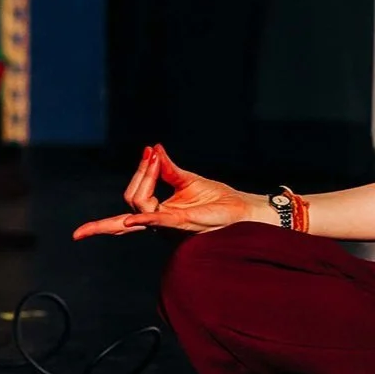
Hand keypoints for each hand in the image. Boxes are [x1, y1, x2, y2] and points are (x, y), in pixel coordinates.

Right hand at [72, 144, 257, 238]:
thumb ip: (168, 168)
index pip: (138, 194)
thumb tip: (154, 149)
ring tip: (153, 159)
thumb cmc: (216, 199)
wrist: (240, 209)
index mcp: (161, 212)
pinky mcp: (182, 223)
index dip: (141, 172)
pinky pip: (160, 221)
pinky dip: (146, 218)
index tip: (149, 151)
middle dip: (139, 175)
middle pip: (134, 199)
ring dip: (145, 179)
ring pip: (141, 205)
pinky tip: (134, 219)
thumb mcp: (187, 180)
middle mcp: (160, 221)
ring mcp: (169, 224)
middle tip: (150, 154)